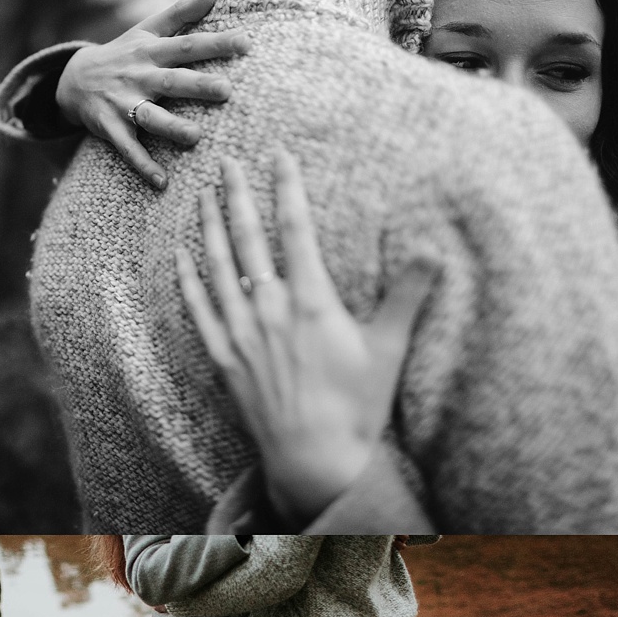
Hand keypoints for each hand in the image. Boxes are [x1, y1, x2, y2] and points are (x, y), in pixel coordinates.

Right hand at [56, 0, 249, 190]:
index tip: (246, 43)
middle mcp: (139, 75)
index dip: (216, 43)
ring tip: (195, 137)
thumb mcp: (147, 29)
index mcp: (152, 51)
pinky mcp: (110, 128)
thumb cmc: (124, 53)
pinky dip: (143, 165)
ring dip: (171, 127)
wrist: (75, 78)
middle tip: (227, 90)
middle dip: (198, 85)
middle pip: (172, 80)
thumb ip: (181, 13)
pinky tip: (162, 182)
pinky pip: (128, 150)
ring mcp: (124, 103)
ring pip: (150, 116)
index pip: (188, 45)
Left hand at [176, 149, 435, 522]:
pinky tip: (183, 256)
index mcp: (311, 300)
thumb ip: (408, 296)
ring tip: (205, 195)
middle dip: (238, 195)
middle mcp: (270, 310)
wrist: (314, 463)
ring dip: (210, 227)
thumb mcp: (388, 350)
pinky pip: (200, 311)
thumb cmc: (355, 410)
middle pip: (248, 238)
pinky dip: (190, 280)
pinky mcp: (225, 361)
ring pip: (219, 267)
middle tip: (228, 162)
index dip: (287, 186)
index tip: (280, 154)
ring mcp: (242, 335)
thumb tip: (433, 251)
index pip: (295, 227)